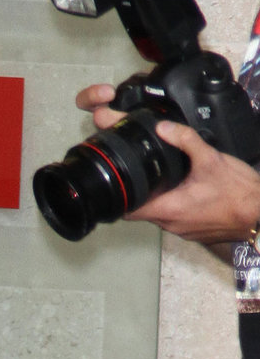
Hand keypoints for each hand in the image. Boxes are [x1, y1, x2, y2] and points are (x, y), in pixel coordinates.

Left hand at [73, 83, 259, 240]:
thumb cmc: (240, 194)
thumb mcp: (211, 160)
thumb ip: (186, 140)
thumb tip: (164, 127)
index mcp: (169, 210)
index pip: (127, 210)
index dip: (118, 197)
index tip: (117, 182)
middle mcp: (172, 224)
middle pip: (142, 210)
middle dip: (140, 192)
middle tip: (142, 174)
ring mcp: (184, 231)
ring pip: (160, 214)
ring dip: (158, 199)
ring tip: (165, 179)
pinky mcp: (195, 231)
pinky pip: (177, 218)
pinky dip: (175, 205)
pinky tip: (186, 191)